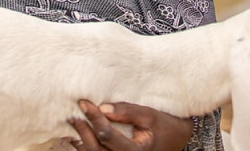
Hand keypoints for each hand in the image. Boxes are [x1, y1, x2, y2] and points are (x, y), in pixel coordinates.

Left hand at [69, 100, 192, 150]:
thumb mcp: (150, 115)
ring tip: (73, 123)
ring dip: (81, 140)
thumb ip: (127, 111)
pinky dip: (85, 147)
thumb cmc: (164, 126)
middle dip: (83, 131)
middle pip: (96, 149)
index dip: (94, 118)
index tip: (84, 103)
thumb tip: (103, 107)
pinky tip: (78, 135)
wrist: (175, 140)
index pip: (107, 135)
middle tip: (73, 114)